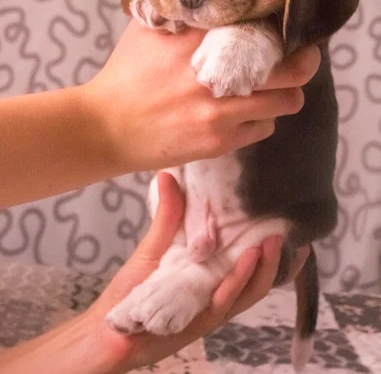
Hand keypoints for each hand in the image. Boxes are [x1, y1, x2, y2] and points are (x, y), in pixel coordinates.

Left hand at [81, 172, 309, 371]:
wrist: (110, 329)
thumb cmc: (133, 291)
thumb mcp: (155, 247)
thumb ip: (168, 215)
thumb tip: (168, 175)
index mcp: (210, 278)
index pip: (248, 263)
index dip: (270, 249)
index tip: (288, 227)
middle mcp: (216, 295)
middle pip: (256, 280)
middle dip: (274, 259)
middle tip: (289, 233)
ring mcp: (208, 312)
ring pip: (246, 292)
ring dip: (260, 267)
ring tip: (271, 243)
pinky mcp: (196, 323)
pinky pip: (222, 302)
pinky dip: (236, 281)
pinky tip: (245, 261)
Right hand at [85, 19, 320, 172]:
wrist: (106, 127)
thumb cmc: (126, 74)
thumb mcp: (148, 28)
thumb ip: (181, 9)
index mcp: (201, 40)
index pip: (267, 29)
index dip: (286, 30)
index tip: (289, 30)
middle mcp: (218, 75)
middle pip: (294, 69)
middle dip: (305, 63)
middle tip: (302, 59)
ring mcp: (222, 112)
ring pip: (286, 102)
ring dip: (284, 95)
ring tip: (271, 89)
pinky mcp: (220, 141)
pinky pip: (263, 129)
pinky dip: (259, 120)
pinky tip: (242, 114)